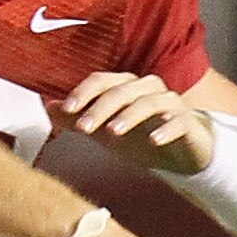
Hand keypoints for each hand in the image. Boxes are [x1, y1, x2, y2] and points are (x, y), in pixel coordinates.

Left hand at [56, 72, 213, 175]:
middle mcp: (147, 89)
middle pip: (122, 89)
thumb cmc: (142, 137)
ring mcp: (170, 103)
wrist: (181, 156)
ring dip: (129, 115)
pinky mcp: (188, 122)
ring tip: (113, 132)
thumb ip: (78, 119)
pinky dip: (166, 128)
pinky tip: (154, 140)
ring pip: (150, 101)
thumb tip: (48, 106)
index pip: (102, 80)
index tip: (67, 109)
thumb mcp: (104, 132)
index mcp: (126, 86)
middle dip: (100, 108)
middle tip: (84, 128)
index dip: (83, 93)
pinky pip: (179, 120)